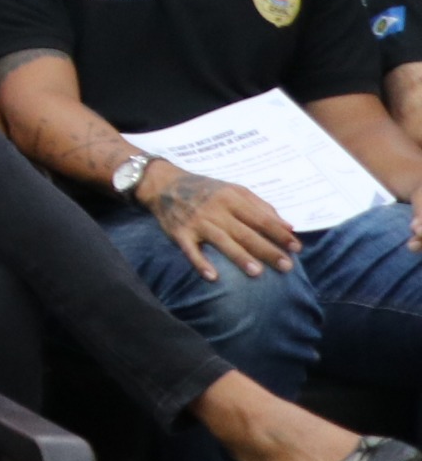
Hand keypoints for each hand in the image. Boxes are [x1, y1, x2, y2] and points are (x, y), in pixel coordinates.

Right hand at [142, 159, 297, 279]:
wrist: (164, 184)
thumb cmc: (205, 189)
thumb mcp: (234, 189)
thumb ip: (260, 206)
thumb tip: (287, 226)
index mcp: (232, 198)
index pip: (261, 218)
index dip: (279, 233)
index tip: (296, 248)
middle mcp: (216, 210)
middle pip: (246, 233)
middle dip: (267, 250)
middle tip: (286, 267)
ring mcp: (197, 223)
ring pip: (222, 242)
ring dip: (239, 257)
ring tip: (257, 272)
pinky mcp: (180, 234)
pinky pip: (191, 251)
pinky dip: (200, 263)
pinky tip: (212, 276)